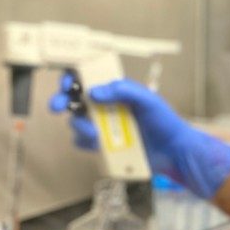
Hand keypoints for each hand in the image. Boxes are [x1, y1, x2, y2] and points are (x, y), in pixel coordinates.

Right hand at [50, 73, 229, 199]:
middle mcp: (105, 106)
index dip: (72, 76)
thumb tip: (95, 91)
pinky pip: (83, 142)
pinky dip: (86, 142)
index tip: (66, 81)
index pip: (87, 77)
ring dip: (78, 125)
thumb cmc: (165, 122)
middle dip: (60, 100)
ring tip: (95, 132)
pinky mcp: (102, 145)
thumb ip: (123, 90)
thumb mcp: (148, 100)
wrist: (173, 153)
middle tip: (56, 106)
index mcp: (115, 90)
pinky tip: (99, 143)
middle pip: (73, 99)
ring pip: (76, 122)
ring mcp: (102, 126)